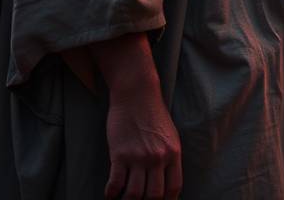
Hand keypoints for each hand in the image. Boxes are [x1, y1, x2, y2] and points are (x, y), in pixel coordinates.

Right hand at [104, 83, 181, 199]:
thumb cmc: (154, 114)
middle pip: (154, 195)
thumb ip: (169, 158)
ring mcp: (138, 157)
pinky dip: (111, 194)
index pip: (174, 188)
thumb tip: (166, 180)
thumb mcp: (170, 136)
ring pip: (134, 194)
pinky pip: (115, 183)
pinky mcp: (119, 154)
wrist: (137, 94)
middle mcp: (158, 158)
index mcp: (173, 154)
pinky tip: (109, 195)